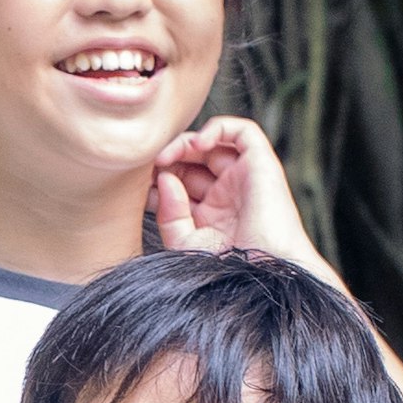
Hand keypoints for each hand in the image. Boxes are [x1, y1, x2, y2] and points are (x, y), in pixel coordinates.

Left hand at [148, 115, 328, 271]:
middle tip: (149, 169)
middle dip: (167, 160)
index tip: (138, 189)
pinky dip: (218, 127)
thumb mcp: (184, 244)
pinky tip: (196, 143)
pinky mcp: (262, 165)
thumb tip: (164, 178)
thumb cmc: (228, 269)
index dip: (157, 179)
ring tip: (165, 158)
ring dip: (184, 143)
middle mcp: (227, 192)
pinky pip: (243, 131)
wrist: (264, 276)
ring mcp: (244, 178)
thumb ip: (169, 214)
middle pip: (192, 160)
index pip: (179, 182)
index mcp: (210, 213)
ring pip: (213, 143)